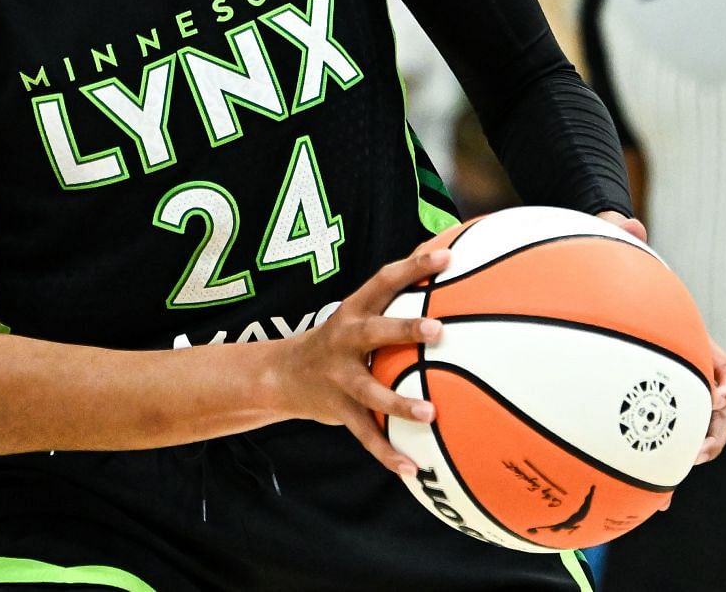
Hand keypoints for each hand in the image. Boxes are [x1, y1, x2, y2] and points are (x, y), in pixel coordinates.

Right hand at [270, 244, 450, 476]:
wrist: (279, 375)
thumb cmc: (338, 340)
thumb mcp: (356, 314)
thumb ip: (393, 296)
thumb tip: (441, 256)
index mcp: (353, 312)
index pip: (384, 281)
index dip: (414, 267)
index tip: (446, 257)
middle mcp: (345, 340)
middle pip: (374, 332)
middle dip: (404, 329)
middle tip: (438, 330)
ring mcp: (340, 377)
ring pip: (371, 391)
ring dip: (400, 403)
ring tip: (430, 414)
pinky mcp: (338, 409)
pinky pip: (366, 435)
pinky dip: (387, 453)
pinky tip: (413, 469)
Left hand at [594, 213, 725, 463]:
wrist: (587, 280)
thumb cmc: (603, 261)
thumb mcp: (609, 242)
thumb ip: (618, 231)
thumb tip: (627, 219)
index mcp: (684, 341)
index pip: (724, 365)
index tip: (717, 396)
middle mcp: (677, 373)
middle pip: (715, 413)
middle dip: (713, 435)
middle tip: (697, 451)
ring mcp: (656, 395)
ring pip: (686, 437)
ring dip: (686, 460)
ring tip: (669, 485)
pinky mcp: (631, 413)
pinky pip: (647, 448)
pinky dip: (646, 474)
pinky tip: (634, 500)